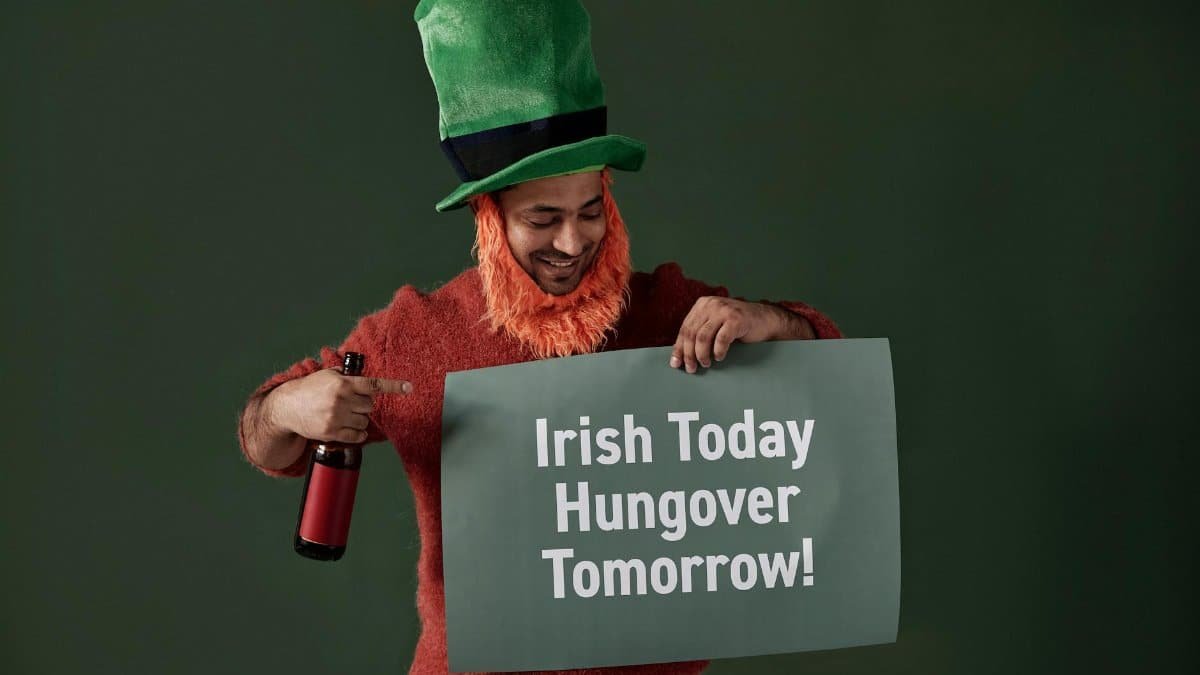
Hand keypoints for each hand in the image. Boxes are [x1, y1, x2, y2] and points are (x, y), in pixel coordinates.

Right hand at [268, 367, 412, 443]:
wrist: (287, 407)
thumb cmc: (309, 388)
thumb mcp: (327, 375)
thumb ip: (346, 375)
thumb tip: (364, 376)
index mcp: (343, 384)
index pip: (373, 385)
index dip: (394, 386)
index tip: (409, 387)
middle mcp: (341, 400)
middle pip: (370, 406)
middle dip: (363, 404)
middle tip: (350, 402)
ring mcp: (336, 418)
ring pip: (364, 421)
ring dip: (359, 419)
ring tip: (344, 414)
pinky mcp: (332, 432)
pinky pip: (357, 435)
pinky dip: (357, 433)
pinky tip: (349, 427)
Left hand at [669, 297, 809, 373]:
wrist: (765, 320)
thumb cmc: (738, 326)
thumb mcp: (715, 325)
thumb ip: (699, 333)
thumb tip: (680, 355)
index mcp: (702, 304)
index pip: (685, 328)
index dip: (679, 347)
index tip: (675, 364)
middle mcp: (711, 304)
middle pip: (692, 333)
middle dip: (688, 354)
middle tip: (691, 369)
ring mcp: (724, 310)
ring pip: (702, 337)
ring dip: (702, 355)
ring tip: (705, 364)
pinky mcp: (736, 319)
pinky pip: (721, 339)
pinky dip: (718, 351)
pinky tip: (719, 357)